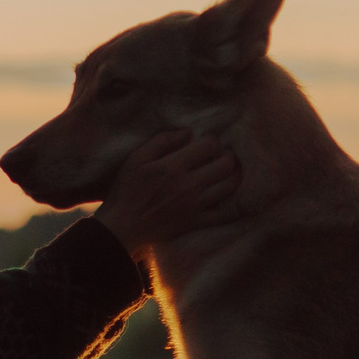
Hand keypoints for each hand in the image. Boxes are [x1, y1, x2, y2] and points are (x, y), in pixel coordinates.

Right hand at [92, 130, 241, 255]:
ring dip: (235, 176)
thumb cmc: (126, 190)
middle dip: (229, 156)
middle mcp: (188, 185)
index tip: (207, 142)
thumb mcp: (136, 159)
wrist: (122, 227)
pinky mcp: (195, 222)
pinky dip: (232, 207)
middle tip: (225, 155)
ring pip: (228, 187)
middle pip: (225, 165)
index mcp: (173, 167)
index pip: (208, 146)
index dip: (212, 140)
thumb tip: (187, 132)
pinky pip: (223, 215)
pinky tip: (231, 200)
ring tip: (232, 172)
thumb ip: (161, 141)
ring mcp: (194, 205)